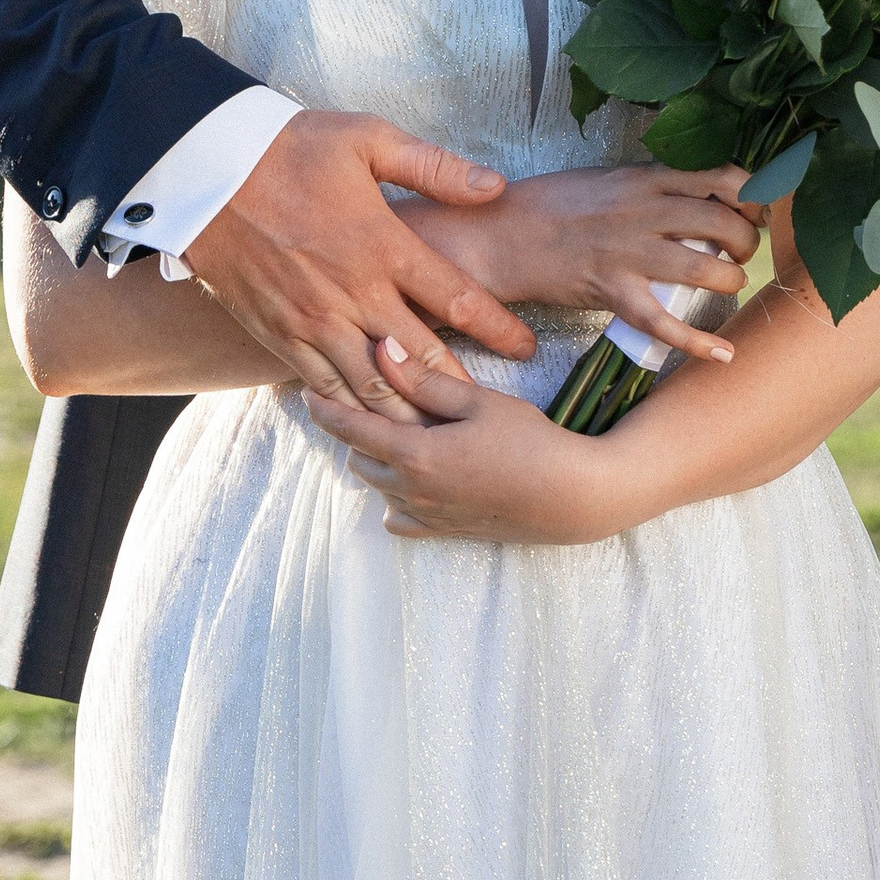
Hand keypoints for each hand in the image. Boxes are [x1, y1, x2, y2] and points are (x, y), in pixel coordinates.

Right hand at [183, 110, 537, 416]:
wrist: (202, 172)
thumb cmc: (287, 148)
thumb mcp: (366, 138)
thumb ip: (433, 167)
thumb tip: (493, 187)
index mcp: (383, 246)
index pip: (457, 300)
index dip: (499, 330)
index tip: (527, 348)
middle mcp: (353, 294)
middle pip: (421, 360)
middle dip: (460, 391)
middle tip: (492, 412)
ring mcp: (313, 321)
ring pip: (373, 387)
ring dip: (409, 414)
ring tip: (441, 432)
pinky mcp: (278, 335)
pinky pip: (323, 386)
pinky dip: (352, 410)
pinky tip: (372, 422)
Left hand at [304, 354, 623, 543]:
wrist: (572, 497)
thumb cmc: (530, 441)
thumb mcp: (478, 401)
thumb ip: (425, 379)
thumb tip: (383, 349)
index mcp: (414, 454)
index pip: (352, 429)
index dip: (325, 410)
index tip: (307, 392)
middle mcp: (411, 490)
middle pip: (359, 458)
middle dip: (355, 431)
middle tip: (360, 402)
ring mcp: (427, 515)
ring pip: (377, 486)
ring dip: (376, 460)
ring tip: (389, 433)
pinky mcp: (445, 531)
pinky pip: (399, 519)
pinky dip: (395, 498)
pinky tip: (410, 479)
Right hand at [401, 164, 760, 368]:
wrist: (501, 234)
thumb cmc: (554, 205)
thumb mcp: (610, 179)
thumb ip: (656, 185)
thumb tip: (705, 196)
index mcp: (644, 176)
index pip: (723, 177)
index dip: (753, 197)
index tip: (756, 211)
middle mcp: (642, 210)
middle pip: (725, 225)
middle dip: (747, 244)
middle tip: (742, 254)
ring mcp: (627, 252)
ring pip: (706, 270)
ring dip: (730, 282)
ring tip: (727, 284)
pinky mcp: (611, 292)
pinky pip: (665, 323)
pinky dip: (700, 342)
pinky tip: (724, 353)